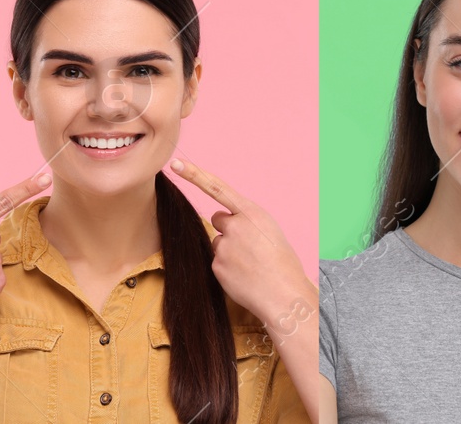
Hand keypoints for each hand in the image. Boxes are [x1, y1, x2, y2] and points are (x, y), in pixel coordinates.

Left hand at [170, 158, 312, 330]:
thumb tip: (228, 222)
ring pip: (219, 243)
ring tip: (252, 265)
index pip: (216, 188)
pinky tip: (245, 277)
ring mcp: (224, 246)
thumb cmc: (282, 264)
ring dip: (230, 251)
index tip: (175, 164)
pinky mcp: (217, 265)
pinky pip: (218, 262)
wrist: (285, 296)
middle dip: (229, 230)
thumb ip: (247, 221)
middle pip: (219, 219)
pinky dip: (229, 269)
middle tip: (250, 248)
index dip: (194, 174)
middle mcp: (235, 225)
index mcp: (252, 213)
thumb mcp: (269, 231)